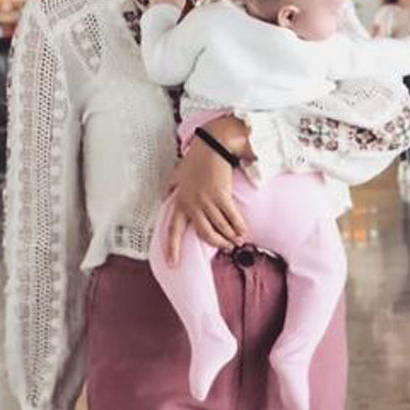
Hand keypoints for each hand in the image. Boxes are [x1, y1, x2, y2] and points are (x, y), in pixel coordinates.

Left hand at [166, 118, 249, 264]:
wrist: (212, 145)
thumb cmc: (196, 159)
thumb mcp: (177, 174)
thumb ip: (172, 187)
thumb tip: (166, 196)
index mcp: (180, 200)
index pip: (173, 228)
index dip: (172, 248)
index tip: (172, 264)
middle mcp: (191, 203)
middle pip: (204, 233)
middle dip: (217, 243)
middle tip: (225, 248)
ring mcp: (206, 200)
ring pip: (220, 227)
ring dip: (230, 236)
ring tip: (238, 240)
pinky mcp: (221, 195)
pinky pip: (231, 217)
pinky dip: (239, 226)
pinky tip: (243, 232)